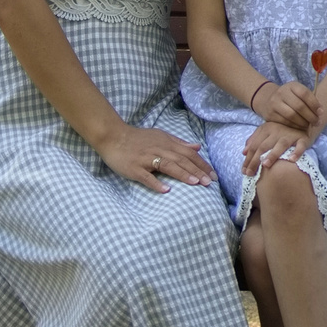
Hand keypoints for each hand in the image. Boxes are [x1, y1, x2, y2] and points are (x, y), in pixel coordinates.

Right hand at [89, 124, 214, 193]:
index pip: (189, 154)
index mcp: (166, 143)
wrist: (113, 137)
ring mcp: (146, 159)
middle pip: (181, 160)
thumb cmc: (138, 139)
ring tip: (196, 183)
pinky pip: (146, 176)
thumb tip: (197, 147)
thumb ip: (179, 143)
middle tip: (210, 182)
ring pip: (167, 166)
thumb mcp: (160, 137)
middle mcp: (159, 149)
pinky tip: (166, 190)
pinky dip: (156, 183)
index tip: (213, 175)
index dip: (202, 164)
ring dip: (182, 174)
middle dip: (197, 171)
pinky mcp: (134, 168)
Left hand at [243, 120, 314, 173]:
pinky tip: (291, 160)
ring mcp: (290, 134)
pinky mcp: (302, 138)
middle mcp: (277, 130)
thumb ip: (254, 140)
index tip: (244, 171)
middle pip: (263, 146)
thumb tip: (244, 152)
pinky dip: (296, 152)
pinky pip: (300, 146)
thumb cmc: (282, 131)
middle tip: (250, 173)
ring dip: (272, 155)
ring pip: (280, 145)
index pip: (254, 145)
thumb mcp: (266, 132)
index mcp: (267, 129)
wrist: (303, 122)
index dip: (248, 158)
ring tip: (265, 165)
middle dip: (255, 161)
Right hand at [248, 79, 319, 131]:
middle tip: (317, 122)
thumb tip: (320, 112)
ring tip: (308, 125)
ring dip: (303, 123)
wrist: (269, 99)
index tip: (321, 112)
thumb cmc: (290, 98)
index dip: (314, 104)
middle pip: (299, 106)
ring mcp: (274, 103)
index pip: (305, 93)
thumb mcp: (299, 93)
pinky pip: (285, 122)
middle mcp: (281, 93)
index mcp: (292, 86)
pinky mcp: (270, 115)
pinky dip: (295, 126)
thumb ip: (310, 100)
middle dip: (311, 116)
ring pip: (292, 116)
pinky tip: (300, 127)